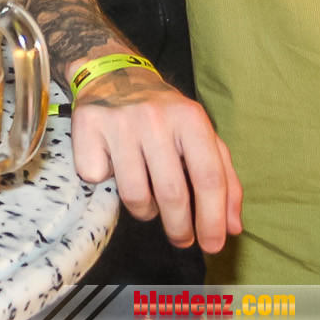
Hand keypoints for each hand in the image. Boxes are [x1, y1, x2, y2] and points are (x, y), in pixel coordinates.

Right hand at [71, 67, 242, 252]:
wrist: (113, 74)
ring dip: (145, 211)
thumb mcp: (202, 136)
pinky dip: (106, 183)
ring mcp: (119, 121)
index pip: (209, 177)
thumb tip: (232, 227)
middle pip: (172, 192)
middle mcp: (154, 117)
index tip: (212, 245)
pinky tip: (113, 168)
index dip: (213, 218)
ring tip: (149, 204)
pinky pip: (97, 178)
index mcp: (191, 118)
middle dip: (180, 227)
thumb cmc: (165, 114)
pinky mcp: (87, 125)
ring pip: (134, 194)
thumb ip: (224, 179)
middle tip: (181, 239)